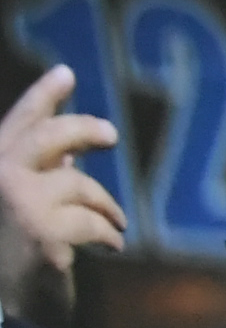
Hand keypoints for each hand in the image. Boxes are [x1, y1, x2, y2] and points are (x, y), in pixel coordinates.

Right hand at [0, 62, 119, 327]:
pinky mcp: (42, 232)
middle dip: (81, 130)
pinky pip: (90, 219)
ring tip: (113, 222)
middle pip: (46, 138)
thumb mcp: (17, 207)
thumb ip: (35, 175)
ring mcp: (16, 203)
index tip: (65, 73)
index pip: (14, 125)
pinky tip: (112, 244)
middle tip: (110, 135)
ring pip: (76, 184)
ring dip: (102, 204)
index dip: (40, 98)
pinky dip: (107, 231)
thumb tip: (68, 152)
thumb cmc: (7, 255)